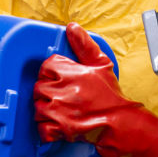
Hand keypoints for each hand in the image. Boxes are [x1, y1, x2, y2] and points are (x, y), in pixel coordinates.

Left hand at [34, 23, 133, 143]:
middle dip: (48, 93)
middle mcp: (61, 90)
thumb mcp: (101, 65)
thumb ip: (84, 45)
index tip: (58, 80)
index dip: (51, 74)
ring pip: (38, 108)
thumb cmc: (110, 95)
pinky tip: (58, 126)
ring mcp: (58, 110)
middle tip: (61, 98)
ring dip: (46, 111)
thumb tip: (72, 27)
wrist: (119, 123)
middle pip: (38, 88)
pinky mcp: (59, 129)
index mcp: (69, 72)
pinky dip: (47, 129)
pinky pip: (42, 128)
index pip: (46, 67)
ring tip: (61, 112)